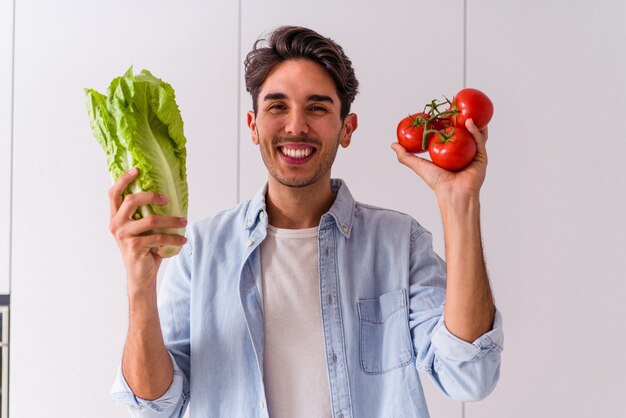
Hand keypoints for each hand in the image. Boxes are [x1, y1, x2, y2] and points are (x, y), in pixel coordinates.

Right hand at [108, 168, 186, 292]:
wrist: (141, 276)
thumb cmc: (144, 250)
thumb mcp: (142, 229)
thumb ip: (145, 214)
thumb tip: (167, 195)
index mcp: (115, 217)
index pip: (114, 193)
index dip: (123, 179)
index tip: (137, 169)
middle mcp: (116, 225)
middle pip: (132, 200)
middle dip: (152, 196)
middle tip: (167, 198)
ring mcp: (124, 236)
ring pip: (150, 220)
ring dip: (171, 220)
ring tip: (184, 221)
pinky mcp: (134, 247)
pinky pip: (158, 237)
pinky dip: (174, 237)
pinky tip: (183, 239)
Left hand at [391, 119, 487, 198]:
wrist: (453, 193)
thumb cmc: (437, 182)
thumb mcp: (418, 165)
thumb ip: (405, 155)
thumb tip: (393, 144)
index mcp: (449, 156)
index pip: (448, 136)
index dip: (445, 124)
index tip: (441, 112)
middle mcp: (462, 154)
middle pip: (462, 133)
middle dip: (460, 120)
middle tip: (455, 108)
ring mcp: (472, 155)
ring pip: (473, 135)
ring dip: (471, 122)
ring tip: (466, 111)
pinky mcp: (481, 157)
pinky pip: (479, 141)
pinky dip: (475, 130)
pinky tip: (469, 121)